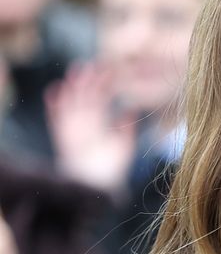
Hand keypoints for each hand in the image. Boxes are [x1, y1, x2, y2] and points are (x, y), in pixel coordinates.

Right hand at [44, 61, 136, 193]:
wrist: (97, 187)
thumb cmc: (111, 168)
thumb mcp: (124, 146)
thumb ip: (127, 129)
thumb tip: (133, 110)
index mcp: (100, 122)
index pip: (101, 98)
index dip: (104, 84)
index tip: (109, 70)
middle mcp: (85, 122)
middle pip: (85, 96)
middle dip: (87, 81)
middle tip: (90, 65)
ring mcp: (73, 128)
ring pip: (71, 102)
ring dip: (72, 87)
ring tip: (75, 73)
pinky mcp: (61, 136)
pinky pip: (55, 117)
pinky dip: (54, 105)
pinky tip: (55, 90)